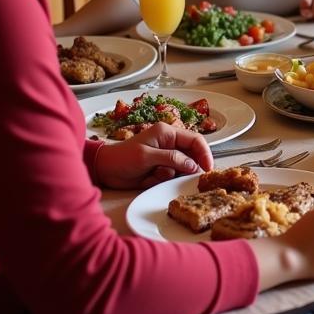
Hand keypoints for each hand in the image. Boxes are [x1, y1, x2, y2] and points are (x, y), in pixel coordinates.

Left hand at [93, 123, 212, 189]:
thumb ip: (172, 158)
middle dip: (189, 167)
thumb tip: (193, 165)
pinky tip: (148, 179)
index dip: (204, 153)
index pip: (195, 139)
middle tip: (189, 179)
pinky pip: (172, 177)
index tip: (208, 168)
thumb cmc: (123, 157)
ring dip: (172, 175)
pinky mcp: (161, 170)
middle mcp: (170, 144)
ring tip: (154, 175)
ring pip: (182, 168)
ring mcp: (166, 157)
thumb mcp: (147, 156)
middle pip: (192, 155)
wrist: (104, 171)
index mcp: (168, 133)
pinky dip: (163, 180)